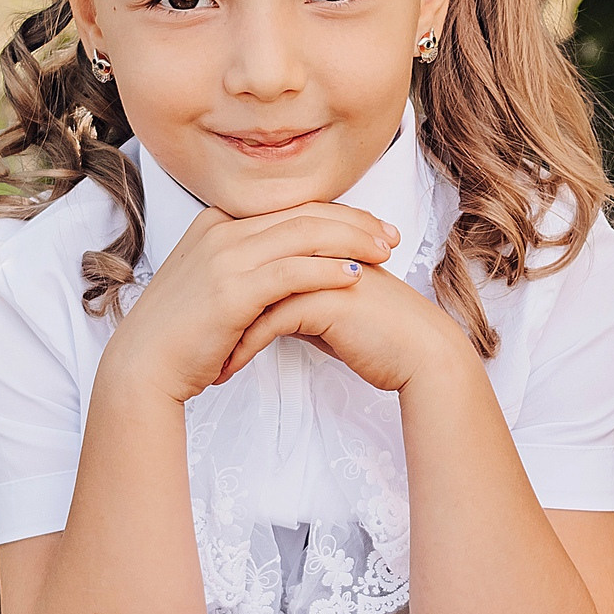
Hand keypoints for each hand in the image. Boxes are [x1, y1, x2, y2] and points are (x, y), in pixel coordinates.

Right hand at [100, 204, 397, 403]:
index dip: (336, 213)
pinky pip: (292, 271)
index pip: (288, 207)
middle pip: (302, 213)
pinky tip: (355, 277)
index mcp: (217, 222)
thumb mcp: (215, 286)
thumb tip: (294, 266)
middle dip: (354, 221)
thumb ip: (248, 266)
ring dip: (351, 241)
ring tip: (385, 253)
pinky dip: (328, 271)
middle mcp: (220, 230)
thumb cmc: (183, 336)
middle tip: (390, 235)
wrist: (143, 368)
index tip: (371, 225)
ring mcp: (224, 256)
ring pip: (303, 236)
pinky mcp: (231, 289)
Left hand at [217, 262, 468, 393]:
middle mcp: (318, 250)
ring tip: (204, 358)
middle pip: (248, 267)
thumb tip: (265, 305)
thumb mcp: (331, 311)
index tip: (204, 317)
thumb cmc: (381, 336)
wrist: (421, 356)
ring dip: (224, 329)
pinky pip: (268, 320)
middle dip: (216, 306)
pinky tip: (227, 369)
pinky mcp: (324, 300)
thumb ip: (299, 297)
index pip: (257, 254)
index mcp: (320, 245)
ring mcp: (321, 270)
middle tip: (192, 335)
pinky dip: (242, 347)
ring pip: (252, 293)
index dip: (229, 284)